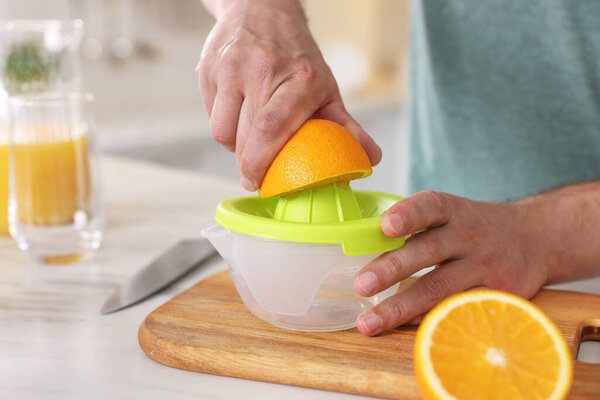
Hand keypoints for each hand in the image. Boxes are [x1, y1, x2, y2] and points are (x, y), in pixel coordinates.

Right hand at [196, 0, 380, 190]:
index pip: (271, 129)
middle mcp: (262, 69)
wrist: (262, 9)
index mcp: (299, 79)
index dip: (259, 163)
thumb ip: (346, 126)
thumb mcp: (326, 87)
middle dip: (248, 162)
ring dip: (234, 144)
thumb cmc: (297, 58)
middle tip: (256, 169)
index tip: (258, 182)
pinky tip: (236, 113)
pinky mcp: (208, 68)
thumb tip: (371, 159)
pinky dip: (222, 125)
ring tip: (249, 135)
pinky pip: (210, 116)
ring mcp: (231, 67)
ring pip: (221, 131)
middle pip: (244, 137)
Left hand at [353, 190, 547, 335]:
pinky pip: (457, 310)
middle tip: (360, 284)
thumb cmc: (474, 228)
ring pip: (440, 288)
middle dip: (391, 268)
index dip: (408, 214)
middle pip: (428, 251)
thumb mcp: (452, 214)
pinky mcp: (497, 294)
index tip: (386, 226)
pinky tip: (402, 330)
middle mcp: (469, 235)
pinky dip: (428, 321)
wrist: (534, 239)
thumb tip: (360, 241)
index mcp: (453, 211)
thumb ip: (416, 226)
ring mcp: (485, 266)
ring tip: (370, 322)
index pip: (430, 206)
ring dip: (401, 307)